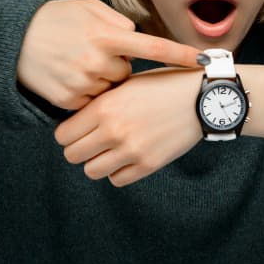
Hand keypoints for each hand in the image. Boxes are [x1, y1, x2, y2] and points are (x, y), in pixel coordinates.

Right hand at [18, 0, 200, 109]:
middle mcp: (98, 61)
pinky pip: (91, 100)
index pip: (153, 48)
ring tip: (76, 62)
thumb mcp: (86, 8)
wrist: (11, 42)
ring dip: (100, 79)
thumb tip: (137, 37)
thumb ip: (117, 21)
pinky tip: (67, 75)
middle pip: (127, 72)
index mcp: (106, 35)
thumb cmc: (54, 19)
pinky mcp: (69, 101)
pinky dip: (84, 91)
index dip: (181, 55)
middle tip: (92, 52)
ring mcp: (84, 83)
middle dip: (116, 64)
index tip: (205, 61)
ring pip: (109, 88)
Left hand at [53, 67, 202, 186]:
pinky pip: (117, 179)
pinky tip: (127, 157)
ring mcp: (131, 150)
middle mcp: (113, 130)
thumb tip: (76, 120)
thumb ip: (100, 102)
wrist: (201, 97)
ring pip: (91, 171)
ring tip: (110, 151)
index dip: (69, 133)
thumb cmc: (163, 85)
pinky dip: (118, 171)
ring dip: (97, 162)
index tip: (79, 131)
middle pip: (72, 155)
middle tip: (92, 142)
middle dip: (80, 149)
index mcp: (103, 106)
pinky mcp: (148, 164)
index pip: (63, 135)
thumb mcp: (126, 83)